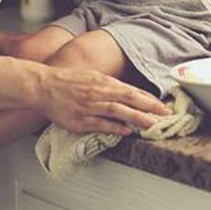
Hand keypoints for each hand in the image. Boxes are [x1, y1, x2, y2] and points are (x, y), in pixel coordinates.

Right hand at [40, 67, 170, 135]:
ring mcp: (88, 107)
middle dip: (149, 107)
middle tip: (166, 114)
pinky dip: (114, 128)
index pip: (132, 91)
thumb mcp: (93, 77)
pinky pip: (99, 125)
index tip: (164, 106)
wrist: (44, 87)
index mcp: (103, 81)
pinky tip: (126, 132)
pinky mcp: (79, 120)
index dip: (149, 99)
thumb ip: (112, 86)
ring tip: (151, 124)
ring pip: (117, 111)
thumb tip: (131, 93)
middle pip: (128, 99)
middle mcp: (98, 93)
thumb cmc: (69, 81)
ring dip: (136, 117)